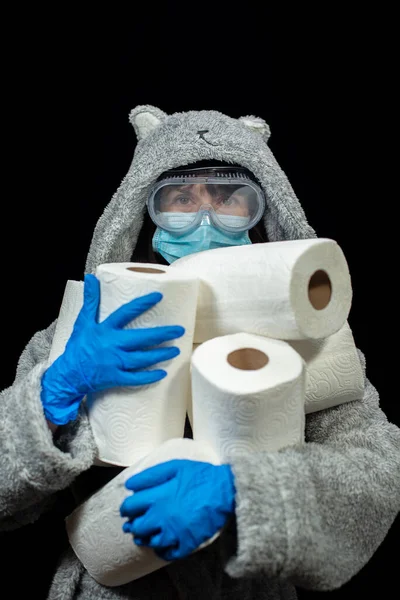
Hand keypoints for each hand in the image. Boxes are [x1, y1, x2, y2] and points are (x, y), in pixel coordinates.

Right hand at [41, 274, 184, 424]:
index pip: (125, 313)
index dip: (142, 304)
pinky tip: (162, 373)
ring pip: (142, 359)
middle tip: (179, 330)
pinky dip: (149, 377)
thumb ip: (90, 300)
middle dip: (162, 334)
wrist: (67, 375)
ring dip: (160, 355)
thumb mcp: (83, 322)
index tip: (159, 296)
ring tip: (176, 350)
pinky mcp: (114, 378)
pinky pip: (135, 379)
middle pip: (141, 338)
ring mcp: (114, 363)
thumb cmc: (78, 347)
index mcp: (105, 330)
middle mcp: (111, 345)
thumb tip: (91, 277)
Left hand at [120, 459, 235, 560]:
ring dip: (144, 539)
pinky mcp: (186, 543)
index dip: (126, 508)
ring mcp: (173, 533)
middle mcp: (161, 517)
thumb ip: (150, 476)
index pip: (130, 507)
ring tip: (143, 535)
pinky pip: (168, 554)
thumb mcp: (174, 467)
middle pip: (137, 527)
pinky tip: (161, 546)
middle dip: (132, 525)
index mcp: (157, 497)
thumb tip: (129, 485)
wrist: (226, 490)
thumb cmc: (200, 476)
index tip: (129, 508)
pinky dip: (162, 551)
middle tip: (133, 523)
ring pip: (150, 542)